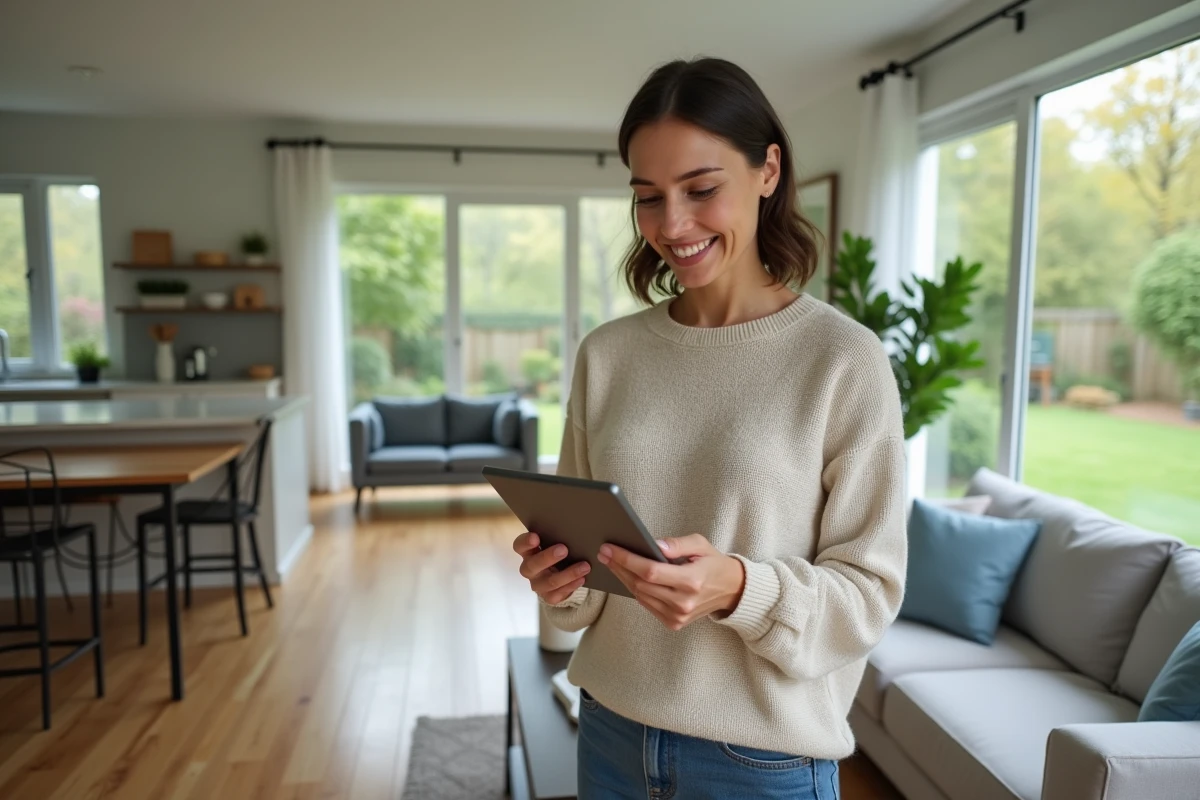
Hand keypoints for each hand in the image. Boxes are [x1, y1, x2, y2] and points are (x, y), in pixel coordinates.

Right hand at [513, 532, 591, 604]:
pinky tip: (582, 579)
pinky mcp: (548, 596)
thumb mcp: (556, 542)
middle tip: (564, 549)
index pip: (519, 546)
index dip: (525, 542)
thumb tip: (575, 526)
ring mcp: (538, 584)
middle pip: (532, 565)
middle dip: (547, 557)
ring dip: (568, 573)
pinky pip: (557, 594)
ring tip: (584, 566)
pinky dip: (571, 586)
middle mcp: (529, 569)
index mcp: (528, 552)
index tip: (535, 537)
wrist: (564, 575)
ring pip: (549, 582)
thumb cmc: (560, 551)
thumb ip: (559, 536)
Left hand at [598, 534, 745, 630]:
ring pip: (640, 596)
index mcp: (692, 581)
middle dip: (619, 567)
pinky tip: (627, 576)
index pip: (650, 571)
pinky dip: (635, 590)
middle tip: (604, 552)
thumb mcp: (700, 544)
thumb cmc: (713, 563)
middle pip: (641, 584)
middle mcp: (684, 602)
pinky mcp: (674, 623)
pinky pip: (647, 605)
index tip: (609, 549)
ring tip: (612, 562)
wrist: (731, 590)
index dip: (626, 560)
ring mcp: (679, 616)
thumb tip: (654, 544)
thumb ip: (677, 544)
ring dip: (623, 578)